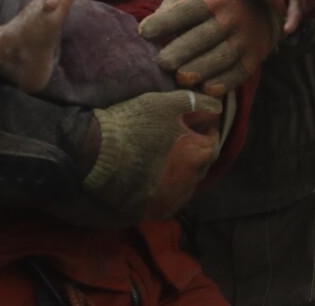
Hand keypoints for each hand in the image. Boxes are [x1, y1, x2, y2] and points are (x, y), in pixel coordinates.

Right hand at [84, 90, 221, 218]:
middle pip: (200, 165)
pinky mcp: (153, 211)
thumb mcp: (168, 103)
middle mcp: (191, 182)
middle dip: (193, 152)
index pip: (212, 141)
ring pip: (185, 185)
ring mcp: (172, 200)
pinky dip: (165, 190)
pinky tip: (153, 178)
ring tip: (163, 160)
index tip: (192, 124)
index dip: (203, 130)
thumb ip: (198, 103)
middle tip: (176, 141)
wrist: (97, 151)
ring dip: (180, 173)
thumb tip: (218, 106)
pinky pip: (168, 201)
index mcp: (200, 154)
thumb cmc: (135, 123)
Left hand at [139, 0, 277, 96]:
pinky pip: (238, 73)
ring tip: (180, 78)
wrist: (265, 4)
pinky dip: (222, 83)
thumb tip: (152, 25)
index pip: (188, 10)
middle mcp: (233, 17)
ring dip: (199, 70)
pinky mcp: (255, 57)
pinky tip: (206, 88)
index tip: (144, 33)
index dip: (166, 22)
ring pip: (221, 58)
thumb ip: (174, 4)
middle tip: (162, 63)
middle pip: (204, 37)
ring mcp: (247, 38)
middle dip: (181, 51)